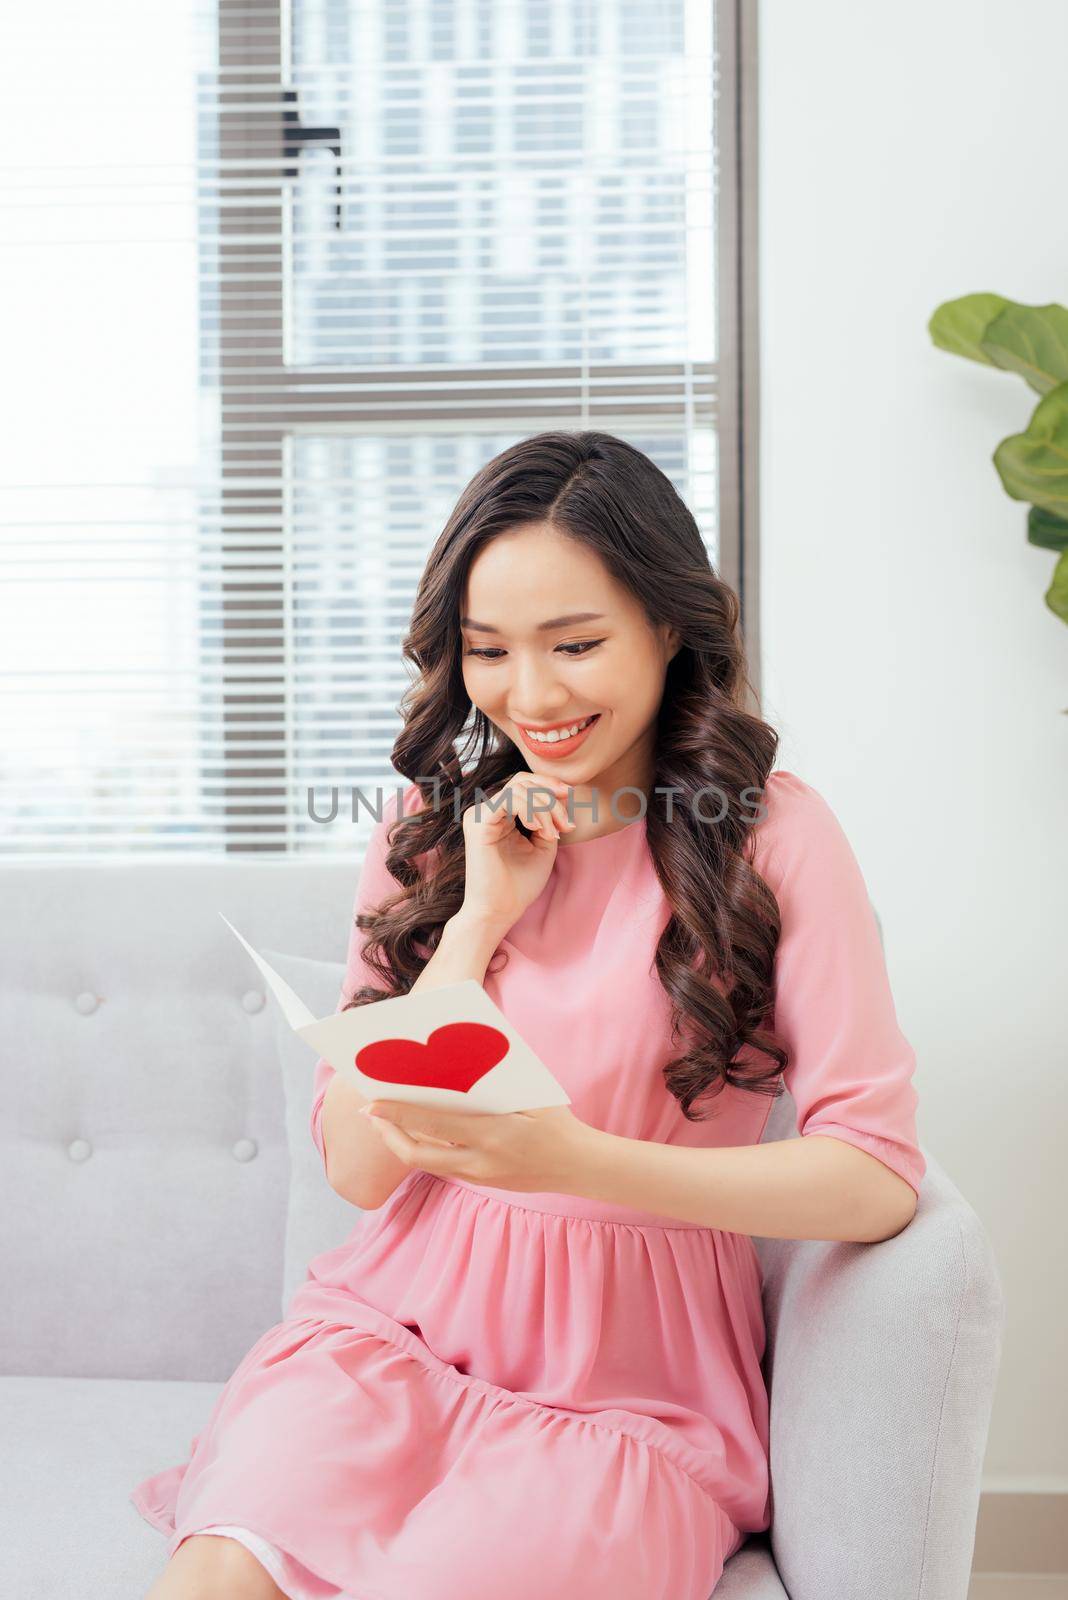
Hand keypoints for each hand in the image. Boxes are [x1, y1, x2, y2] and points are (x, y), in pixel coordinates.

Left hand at [358, 1098, 594, 1193]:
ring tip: (385, 1121)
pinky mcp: (481, 1183)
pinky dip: (423, 1148)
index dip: (400, 1113)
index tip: (373, 1100)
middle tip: (370, 1112)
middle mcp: (480, 1161)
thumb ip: (493, 1082)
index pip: (434, 1124)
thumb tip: (454, 1059)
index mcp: (492, 1133)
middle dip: (389, 1132)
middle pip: (418, 1153)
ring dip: (401, 1141)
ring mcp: (479, 1177)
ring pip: (426, 1163)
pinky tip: (414, 1131)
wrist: (578, 1165)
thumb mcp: (530, 1094)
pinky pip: (442, 1165)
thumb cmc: (555, 1120)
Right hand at [459, 771, 575, 932]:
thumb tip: (560, 797)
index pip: (525, 785)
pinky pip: (509, 799)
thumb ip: (549, 819)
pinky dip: (531, 810)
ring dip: (545, 808)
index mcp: (501, 815)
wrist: (500, 911)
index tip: (569, 814)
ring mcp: (480, 814)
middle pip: (522, 781)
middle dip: (551, 798)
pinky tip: (538, 830)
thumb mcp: (544, 845)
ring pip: (519, 788)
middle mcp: (487, 811)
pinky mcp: (478, 822)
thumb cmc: (519, 884)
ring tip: (551, 834)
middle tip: (565, 825)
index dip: (551, 790)